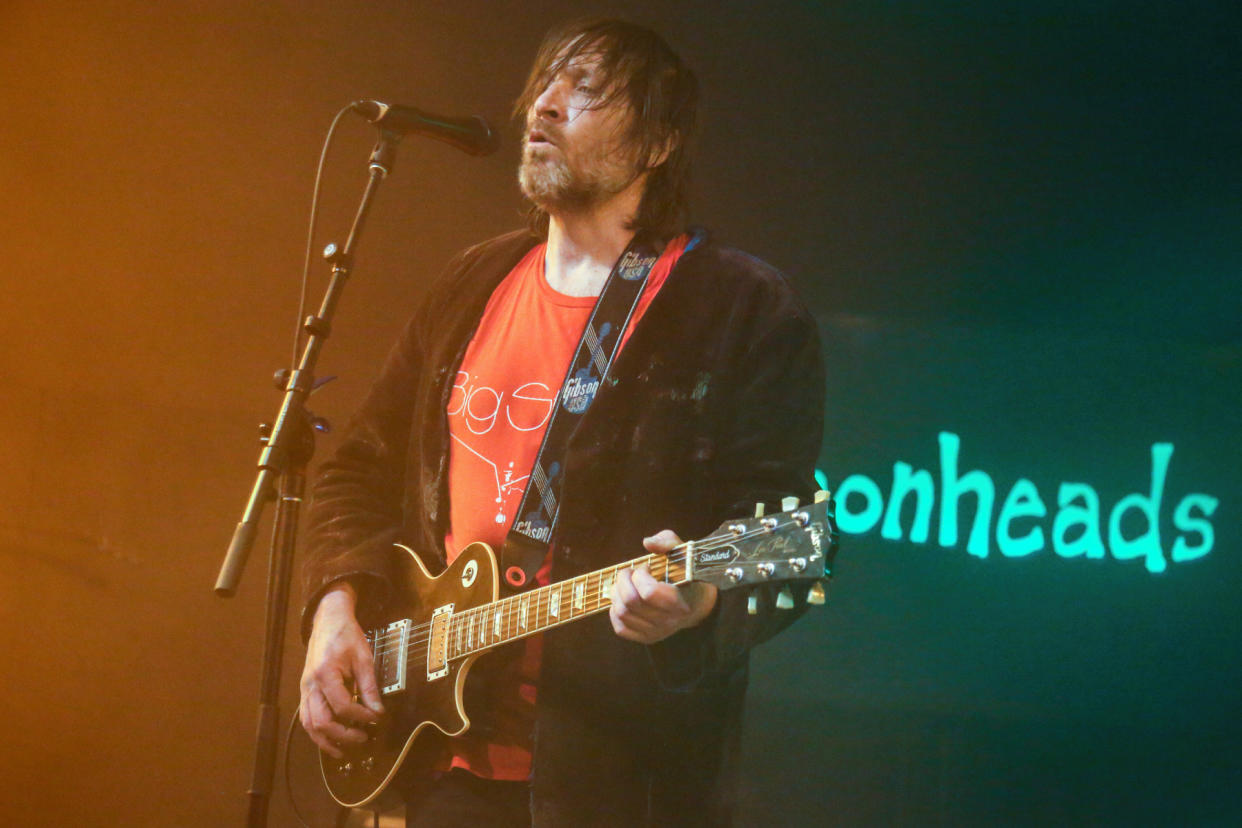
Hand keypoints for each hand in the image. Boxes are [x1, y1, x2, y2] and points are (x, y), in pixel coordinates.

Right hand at [299, 582, 384, 757]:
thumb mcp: (363, 658)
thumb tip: (378, 711)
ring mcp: (304, 689)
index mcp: (325, 674)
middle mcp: (310, 685)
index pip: (342, 706)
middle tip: (363, 738)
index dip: (360, 717)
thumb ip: (369, 686)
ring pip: (308, 724)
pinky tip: (331, 739)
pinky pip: (306, 717)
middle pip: (321, 721)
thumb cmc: (346, 636)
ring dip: (325, 741)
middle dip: (343, 735)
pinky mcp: (305, 691)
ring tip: (344, 750)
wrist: (328, 621)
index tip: (376, 719)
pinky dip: (317, 732)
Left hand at [609, 530, 718, 643]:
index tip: (646, 567)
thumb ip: (667, 542)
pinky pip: (620, 627)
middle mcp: (669, 622)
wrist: (697, 603)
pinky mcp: (646, 638)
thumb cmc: (686, 573)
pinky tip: (624, 600)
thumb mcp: (683, 552)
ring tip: (626, 584)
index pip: (649, 592)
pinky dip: (615, 611)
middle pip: (631, 602)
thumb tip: (647, 542)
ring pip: (622, 613)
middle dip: (623, 580)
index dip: (640, 575)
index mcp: (681, 603)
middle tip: (631, 572)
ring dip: (617, 593)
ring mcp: (657, 633)